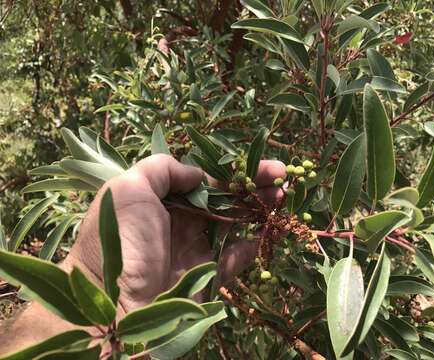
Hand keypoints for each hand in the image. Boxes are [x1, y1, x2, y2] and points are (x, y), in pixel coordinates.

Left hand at [64, 155, 284, 312]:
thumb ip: (162, 169)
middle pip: (225, 199)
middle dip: (253, 186)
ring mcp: (196, 249)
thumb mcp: (129, 189)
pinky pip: (237, 257)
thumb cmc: (121, 239)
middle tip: (283, 177)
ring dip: (259, 209)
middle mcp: (181, 222)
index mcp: (163, 200)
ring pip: (235, 224)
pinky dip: (254, 244)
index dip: (232, 171)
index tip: (259, 165)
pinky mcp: (209, 276)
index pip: (205, 180)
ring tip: (284, 196)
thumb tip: (198, 175)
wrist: (114, 304)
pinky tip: (269, 229)